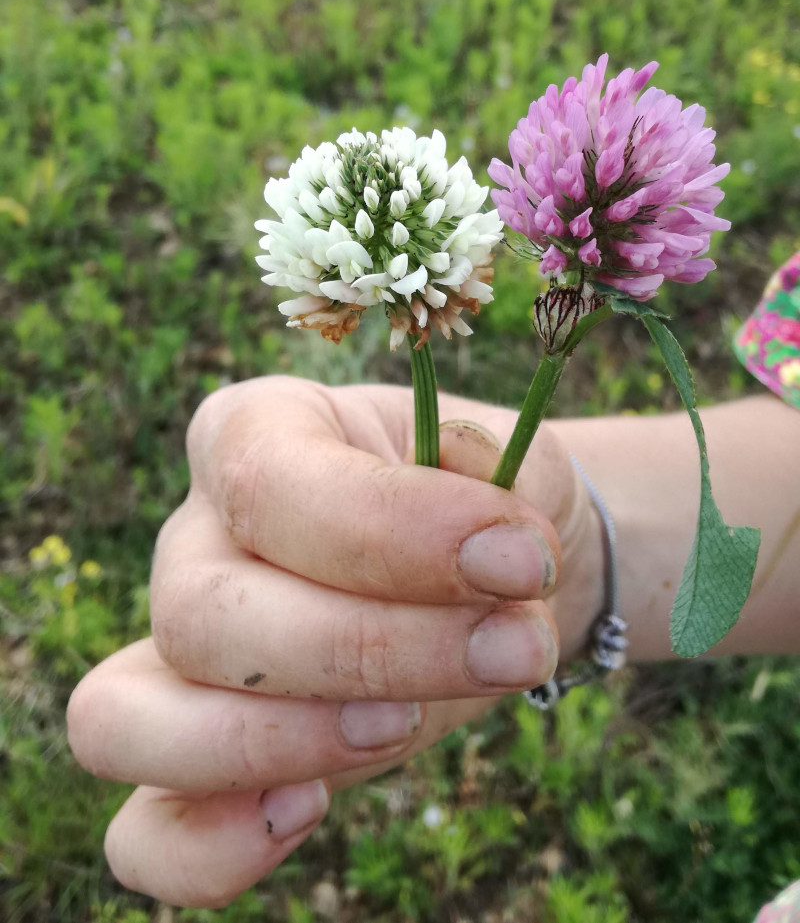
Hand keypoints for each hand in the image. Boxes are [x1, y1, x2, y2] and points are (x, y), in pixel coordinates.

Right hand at [68, 375, 602, 907]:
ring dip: (278, 742)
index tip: (520, 556)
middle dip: (372, 649)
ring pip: (128, 720)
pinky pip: (141, 835)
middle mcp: (194, 539)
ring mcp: (178, 657)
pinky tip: (313, 810)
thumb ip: (490, 462)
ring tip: (410, 724)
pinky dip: (206, 850)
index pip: (265, 480)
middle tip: (513, 645)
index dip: (390, 530)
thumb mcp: (506, 457)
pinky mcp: (202, 764)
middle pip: (204, 615)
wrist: (501, 574)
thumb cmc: (487, 499)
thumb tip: (460, 467)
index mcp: (253, 433)